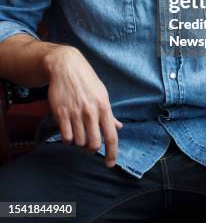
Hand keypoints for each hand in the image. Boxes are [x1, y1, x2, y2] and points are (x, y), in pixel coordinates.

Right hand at [43, 46, 122, 166]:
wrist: (66, 67)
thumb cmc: (86, 81)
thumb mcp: (102, 94)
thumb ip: (109, 113)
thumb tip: (118, 127)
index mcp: (104, 107)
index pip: (111, 136)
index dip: (112, 153)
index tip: (110, 164)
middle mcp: (91, 111)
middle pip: (94, 143)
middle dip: (91, 149)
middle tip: (89, 146)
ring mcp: (75, 113)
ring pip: (79, 141)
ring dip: (78, 142)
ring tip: (78, 132)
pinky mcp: (61, 113)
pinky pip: (65, 137)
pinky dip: (67, 139)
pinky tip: (68, 130)